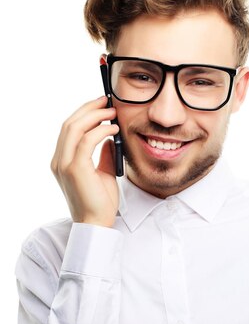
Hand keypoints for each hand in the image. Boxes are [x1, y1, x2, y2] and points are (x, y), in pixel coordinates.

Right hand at [51, 96, 120, 226]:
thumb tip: (109, 137)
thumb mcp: (103, 172)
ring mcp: (64, 164)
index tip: (101, 104)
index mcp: (62, 161)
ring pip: (74, 129)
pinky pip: (86, 141)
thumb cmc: (100, 201)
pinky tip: (113, 129)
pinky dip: (100, 131)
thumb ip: (103, 154)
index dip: (83, 113)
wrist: (97, 223)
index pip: (69, 129)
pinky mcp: (74, 169)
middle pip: (69, 124)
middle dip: (89, 109)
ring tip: (112, 112)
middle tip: (107, 101)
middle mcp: (58, 160)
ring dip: (94, 116)